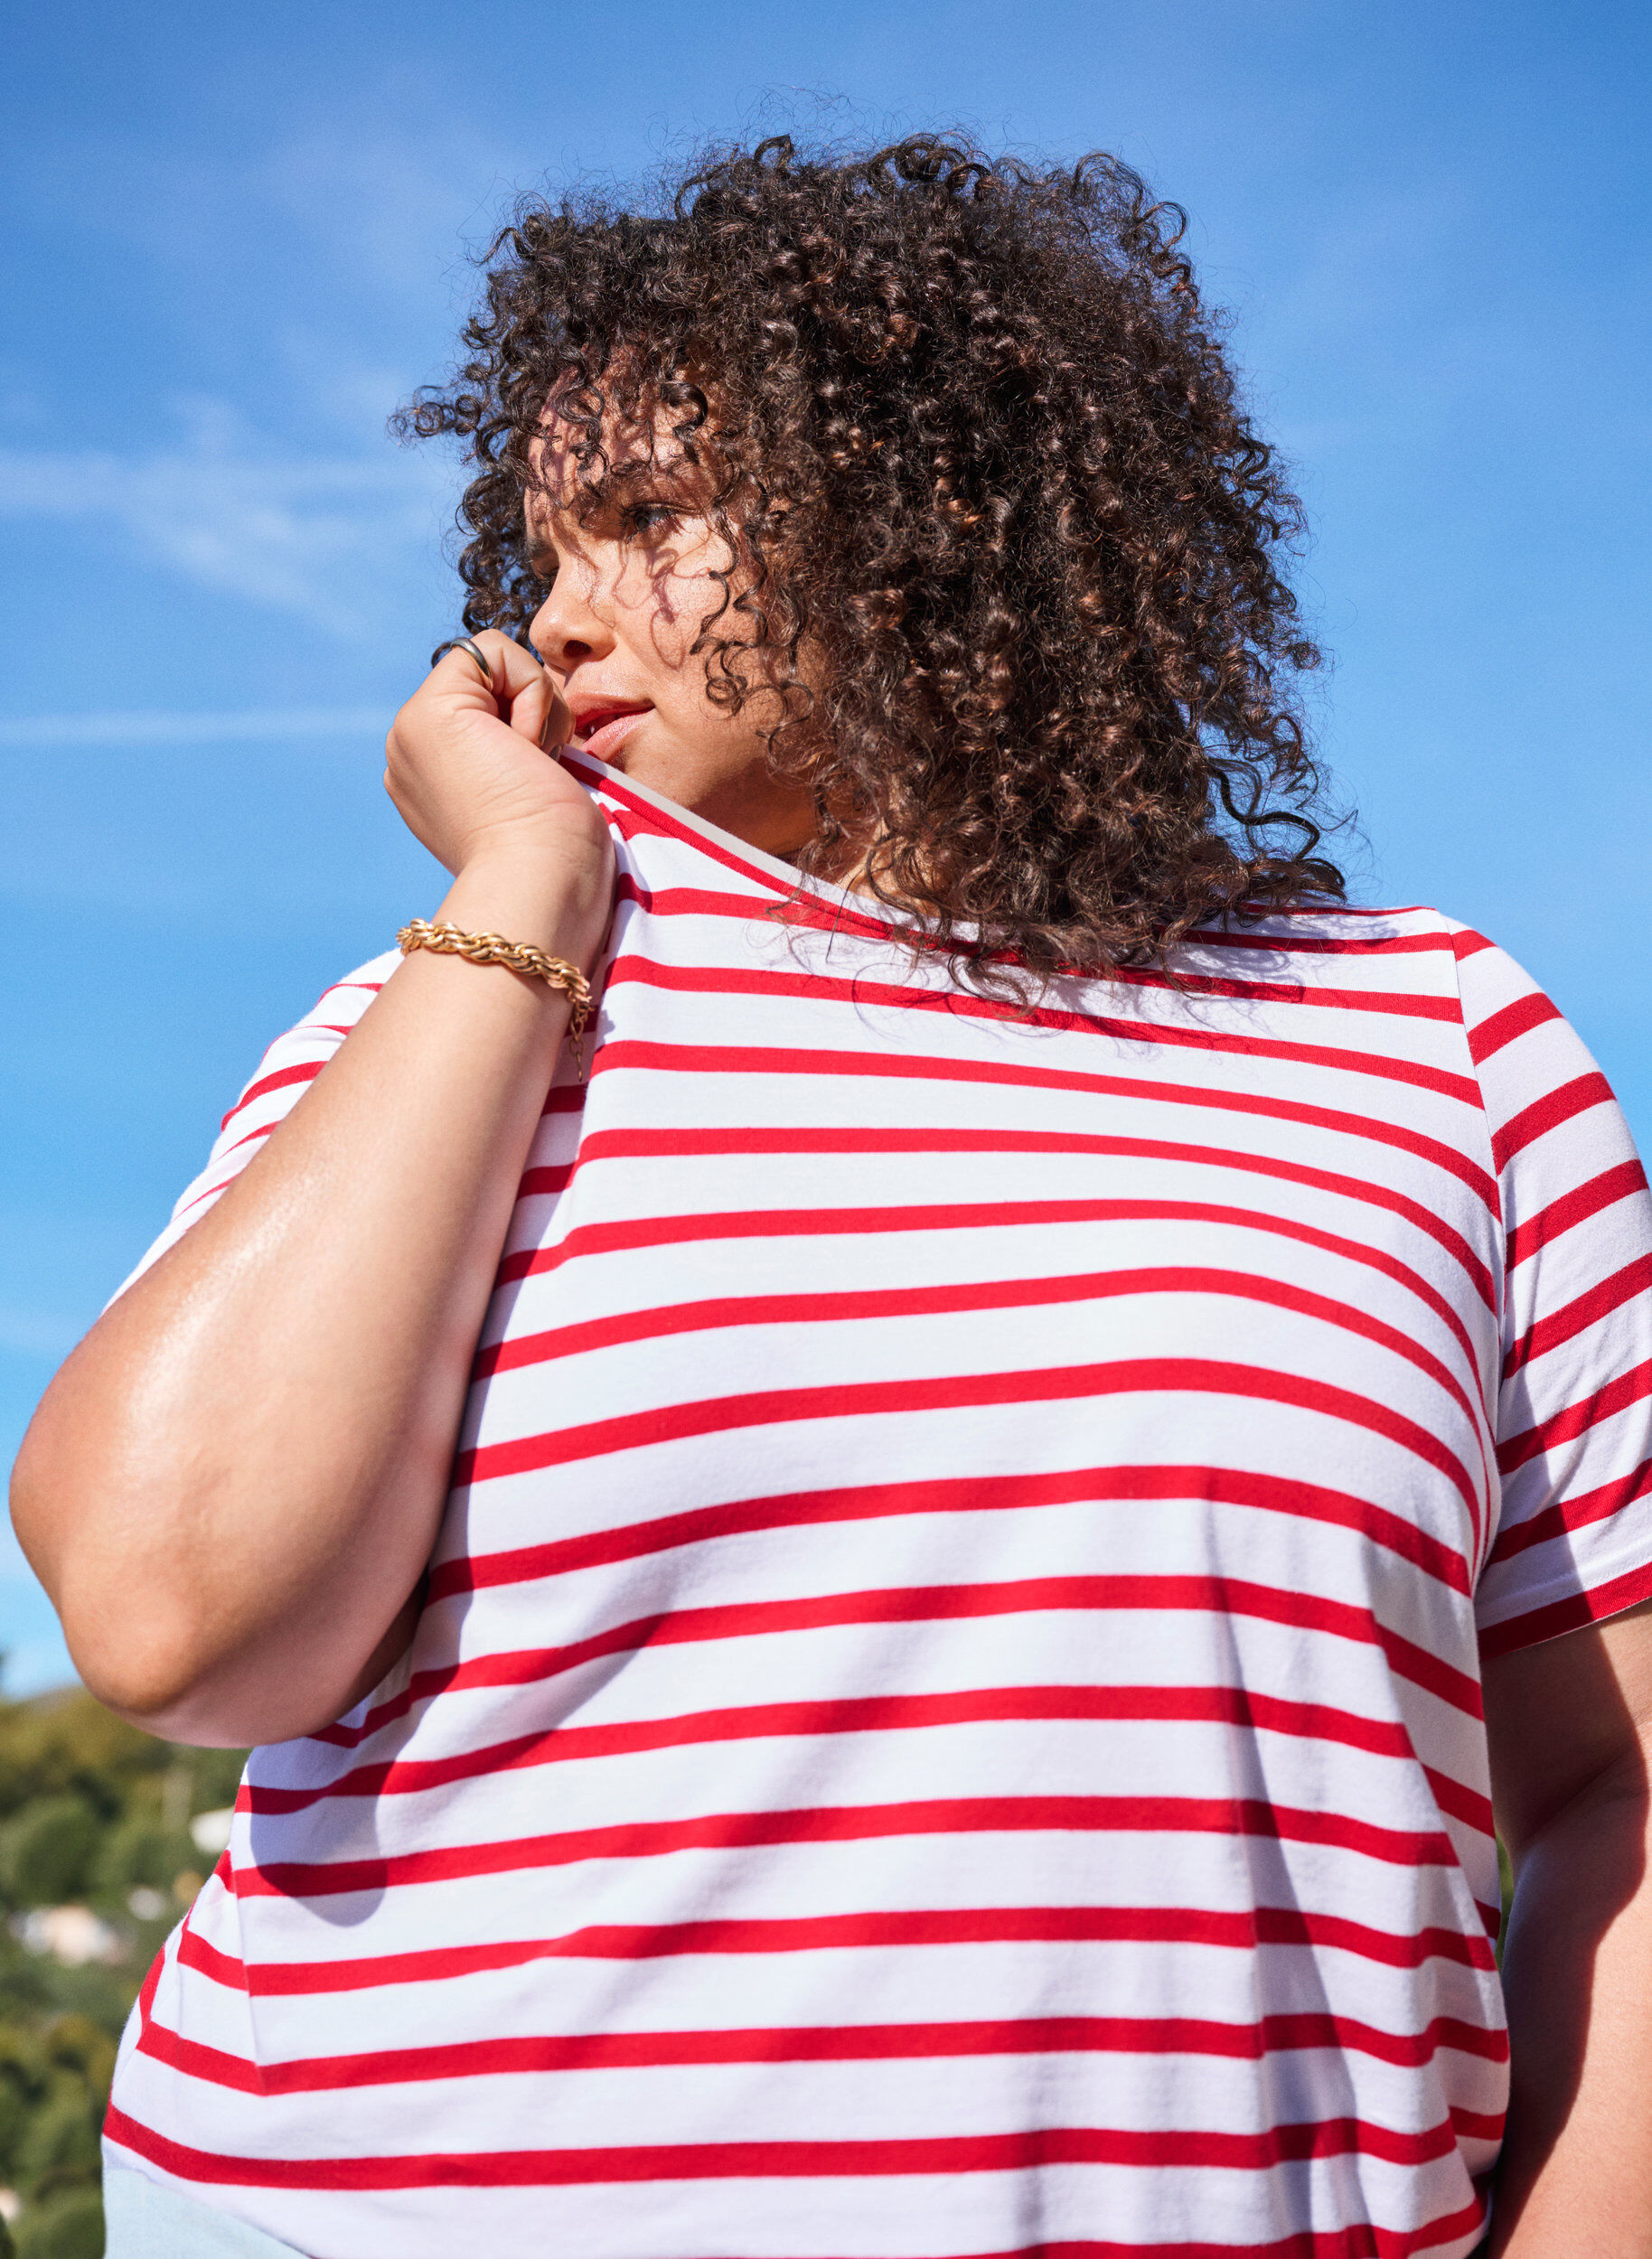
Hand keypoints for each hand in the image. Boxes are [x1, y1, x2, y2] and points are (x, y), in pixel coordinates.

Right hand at [384, 632, 611, 887]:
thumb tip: (531, 735)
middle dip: (533, 713)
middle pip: (490, 680)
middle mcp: (408, 754)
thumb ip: (514, 754)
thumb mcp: (531, 795)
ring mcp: (410, 733)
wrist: (543, 884)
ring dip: (537, 707)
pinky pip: (497, 651)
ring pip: (495, 662)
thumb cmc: (557, 860)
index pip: (488, 706)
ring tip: (531, 768)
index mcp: (430, 779)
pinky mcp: (429, 712)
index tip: (535, 782)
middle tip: (535, 775)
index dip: (531, 724)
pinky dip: (534, 693)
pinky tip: (529, 751)